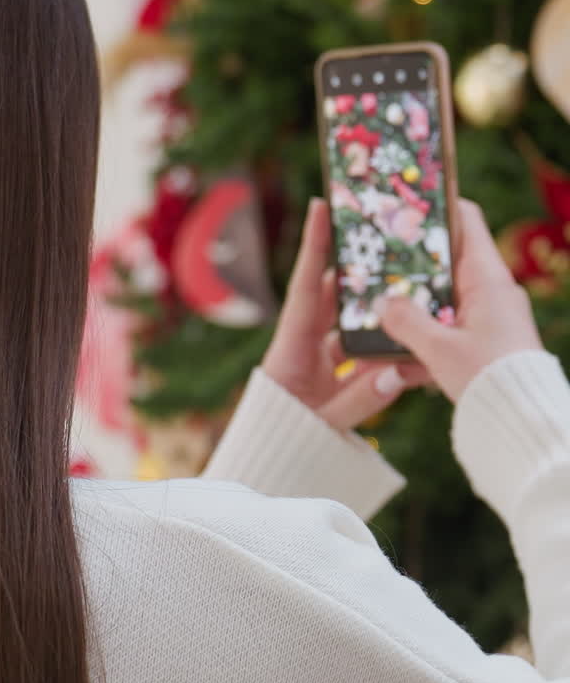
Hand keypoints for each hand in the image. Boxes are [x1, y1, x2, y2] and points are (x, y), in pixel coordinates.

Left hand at [263, 199, 427, 430]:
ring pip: (354, 329)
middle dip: (359, 274)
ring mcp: (319, 365)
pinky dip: (386, 354)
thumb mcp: (322, 426)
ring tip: (410, 287)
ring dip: (380, 315)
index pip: (305, 289)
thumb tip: (399, 371)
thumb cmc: (285, 448)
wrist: (269, 475)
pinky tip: (414, 345)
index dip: (314, 248)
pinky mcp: (334, 383)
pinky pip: (363, 360)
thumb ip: (360, 400)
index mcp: (289, 351)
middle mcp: (303, 350)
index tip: (321, 206)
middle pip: (334, 301)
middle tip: (385, 241)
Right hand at [376, 199, 542, 402]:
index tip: (404, 205)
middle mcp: (493, 290)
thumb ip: (406, 322)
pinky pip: (451, 328)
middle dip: (411, 264)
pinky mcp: (487, 342)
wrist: (524, 422)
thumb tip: (382, 302)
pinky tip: (399, 361)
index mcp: (487, 277)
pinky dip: (426, 337)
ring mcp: (492, 316)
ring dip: (414, 306)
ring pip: (444, 298)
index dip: (436, 207)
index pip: (466, 220)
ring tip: (379, 312)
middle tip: (377, 261)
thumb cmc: (489, 379)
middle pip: (447, 260)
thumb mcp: (438, 350)